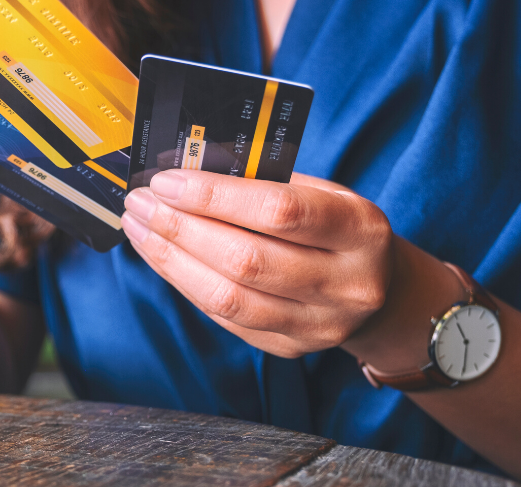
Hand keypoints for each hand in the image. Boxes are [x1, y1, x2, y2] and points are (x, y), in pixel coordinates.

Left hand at [121, 170, 394, 357]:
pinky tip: (161, 256)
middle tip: (140, 203)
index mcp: (360, 230)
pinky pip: (224, 317)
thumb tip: (184, 172)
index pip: (278, 211)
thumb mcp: (322, 192)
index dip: (214, 197)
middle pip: (246, 261)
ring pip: (228, 298)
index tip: (166, 181)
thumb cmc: (336, 227)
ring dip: (171, 260)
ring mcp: (319, 325)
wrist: (381, 291)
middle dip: (180, 229)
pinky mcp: (290, 348)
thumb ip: (262, 182)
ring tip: (139, 228)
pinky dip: (185, 282)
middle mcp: (347, 285)